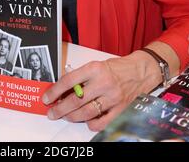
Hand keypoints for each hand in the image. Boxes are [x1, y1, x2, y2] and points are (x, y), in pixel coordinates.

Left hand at [42, 51, 161, 131]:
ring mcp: (112, 97)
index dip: (55, 91)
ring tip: (66, 116)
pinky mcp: (120, 110)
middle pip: (75, 100)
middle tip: (52, 112)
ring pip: (86, 113)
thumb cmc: (117, 68)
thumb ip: (81, 76)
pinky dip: (90, 124)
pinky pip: (100, 122)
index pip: (69, 81)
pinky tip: (86, 120)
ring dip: (72, 117)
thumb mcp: (97, 65)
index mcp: (95, 68)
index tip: (47, 97)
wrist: (141, 72)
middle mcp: (103, 83)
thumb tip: (62, 89)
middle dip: (60, 108)